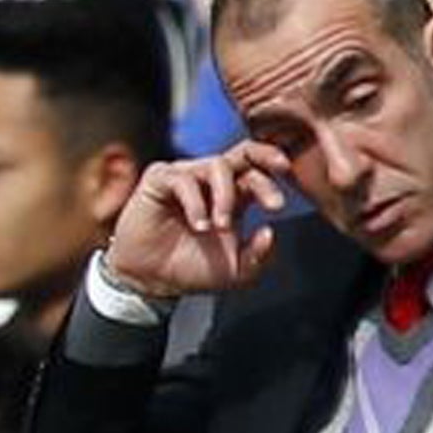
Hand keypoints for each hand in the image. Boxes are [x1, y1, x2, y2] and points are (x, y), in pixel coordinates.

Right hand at [104, 140, 290, 298]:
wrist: (153, 280)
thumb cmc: (193, 269)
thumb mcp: (236, 270)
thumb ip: (258, 255)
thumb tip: (270, 231)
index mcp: (234, 194)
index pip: (258, 172)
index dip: (272, 182)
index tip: (279, 205)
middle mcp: (211, 179)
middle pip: (243, 152)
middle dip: (264, 159)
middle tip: (269, 188)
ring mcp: (186, 175)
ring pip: (217, 165)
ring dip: (225, 196)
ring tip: (221, 226)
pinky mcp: (160, 179)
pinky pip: (183, 179)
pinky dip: (196, 204)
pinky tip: (199, 226)